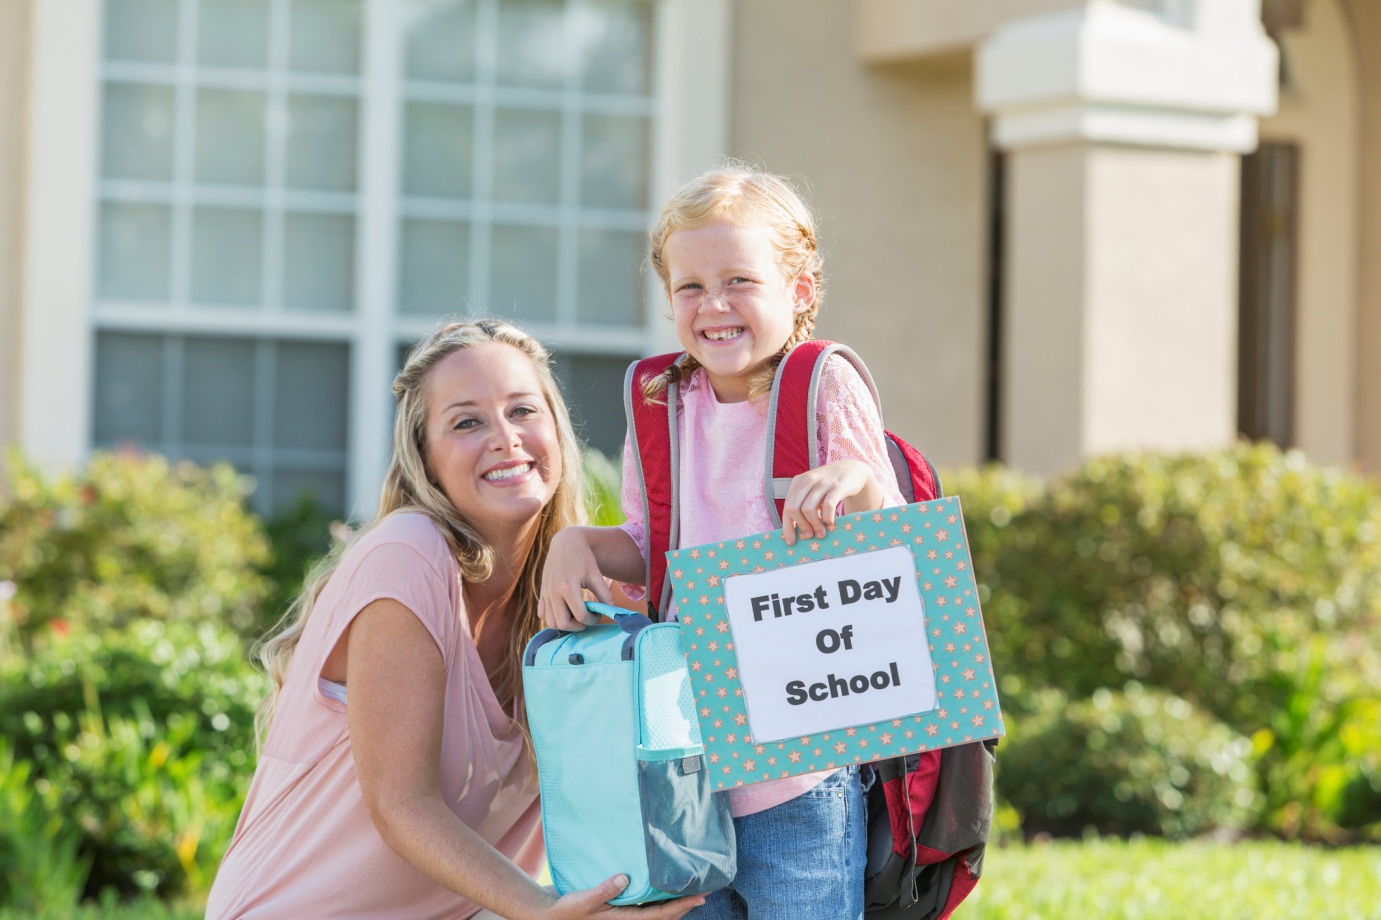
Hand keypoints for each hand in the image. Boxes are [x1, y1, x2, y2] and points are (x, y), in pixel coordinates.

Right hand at [539, 528, 613, 631]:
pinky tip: (564, 611)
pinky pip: (542, 614)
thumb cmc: (583, 557)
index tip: (598, 614)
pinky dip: (552, 618)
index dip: (592, 619)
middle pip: (563, 623)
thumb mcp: (595, 573)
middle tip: (587, 618)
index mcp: (567, 586)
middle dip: (577, 626)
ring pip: (550, 622)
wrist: (565, 543)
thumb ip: (604, 593)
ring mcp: (545, 593)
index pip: (580, 615)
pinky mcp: (542, 593)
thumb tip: (611, 610)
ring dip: (564, 624)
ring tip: (576, 616)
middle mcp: (553, 592)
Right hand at [541, 874, 704, 918]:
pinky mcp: (617, 912)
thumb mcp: (583, 899)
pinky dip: (657, 902)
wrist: (549, 917)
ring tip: (688, 892)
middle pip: (663, 917)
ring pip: (655, 915)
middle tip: (703, 892)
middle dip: (683, 906)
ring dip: (672, 905)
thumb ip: (604, 890)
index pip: (659, 915)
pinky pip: (643, 910)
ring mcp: (622, 918)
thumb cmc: (566, 910)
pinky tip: (660, 892)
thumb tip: (625, 878)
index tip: (699, 897)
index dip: (680, 906)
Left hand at [780, 460, 882, 544]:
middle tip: (809, 536)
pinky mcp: (837, 486)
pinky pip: (827, 506)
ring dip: (814, 525)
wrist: (852, 470)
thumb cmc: (829, 487)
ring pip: (808, 509)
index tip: (791, 542)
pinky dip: (827, 518)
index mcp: (798, 483)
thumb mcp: (812, 491)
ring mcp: (822, 483)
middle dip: (801, 525)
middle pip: (793, 508)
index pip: (787, 507)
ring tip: (821, 533)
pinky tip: (830, 523)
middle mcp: (808, 480)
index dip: (788, 527)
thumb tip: (794, 533)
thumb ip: (802, 505)